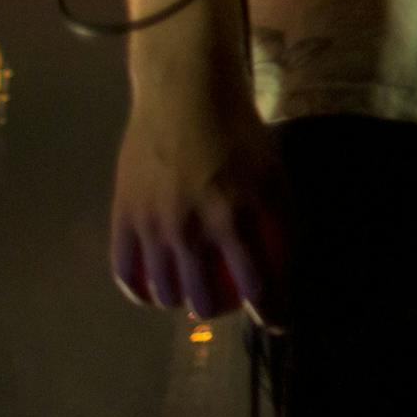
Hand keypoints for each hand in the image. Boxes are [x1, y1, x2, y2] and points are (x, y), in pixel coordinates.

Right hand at [110, 82, 288, 326]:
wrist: (185, 94)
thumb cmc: (238, 130)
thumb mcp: (273, 169)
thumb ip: (283, 216)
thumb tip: (292, 258)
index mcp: (236, 215)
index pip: (257, 283)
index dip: (269, 311)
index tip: (276, 322)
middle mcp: (192, 227)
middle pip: (202, 297)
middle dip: (215, 312)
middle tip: (222, 307)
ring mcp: (154, 223)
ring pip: (163, 289)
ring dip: (178, 301)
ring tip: (188, 296)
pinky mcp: (124, 216)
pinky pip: (126, 270)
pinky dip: (139, 289)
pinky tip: (150, 291)